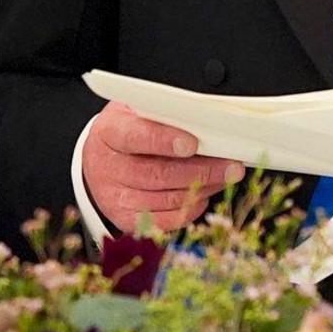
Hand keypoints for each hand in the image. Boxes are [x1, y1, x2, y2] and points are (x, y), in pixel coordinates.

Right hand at [79, 106, 237, 234]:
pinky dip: (189, 209)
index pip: (135, 136)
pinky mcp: (124, 218)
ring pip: (165, 199)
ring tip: (226, 178)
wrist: (99, 158)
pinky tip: (203, 195)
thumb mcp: (138, 111)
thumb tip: (208, 123)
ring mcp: (113, 196)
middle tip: (233, 166)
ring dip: (202, 189)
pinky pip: (163, 220)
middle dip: (200, 171)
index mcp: (109, 132)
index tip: (192, 143)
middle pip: (157, 173)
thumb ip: (165, 115)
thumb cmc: (128, 129)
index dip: (163, 140)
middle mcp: (106, 166)